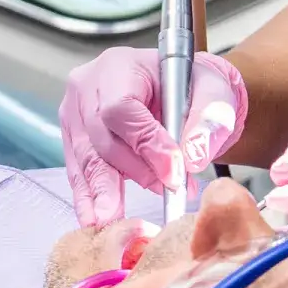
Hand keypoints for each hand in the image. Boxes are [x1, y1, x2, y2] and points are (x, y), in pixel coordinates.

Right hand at [61, 47, 247, 225]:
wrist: (182, 89)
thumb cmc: (193, 85)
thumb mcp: (213, 92)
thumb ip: (207, 121)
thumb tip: (191, 158)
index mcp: (119, 65)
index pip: (121, 108)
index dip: (146, 143)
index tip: (174, 171)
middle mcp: (88, 87)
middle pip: (102, 138)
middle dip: (136, 172)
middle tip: (164, 194)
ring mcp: (74, 115)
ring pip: (89, 160)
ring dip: (111, 193)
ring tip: (122, 222)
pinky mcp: (74, 140)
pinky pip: (80, 173)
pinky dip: (92, 198)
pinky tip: (98, 220)